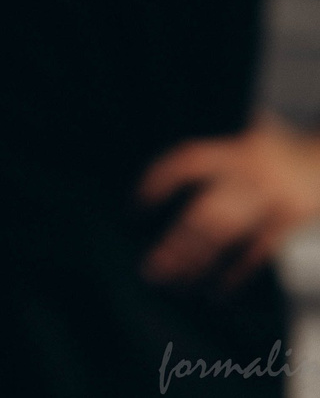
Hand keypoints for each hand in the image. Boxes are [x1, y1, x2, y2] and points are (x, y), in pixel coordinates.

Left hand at [139, 117, 319, 290]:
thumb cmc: (282, 152)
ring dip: (198, 260)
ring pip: (229, 236)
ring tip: (172, 281)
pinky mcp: (292, 220)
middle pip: (207, 213)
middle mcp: (254, 174)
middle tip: (151, 268)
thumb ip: (219, 159)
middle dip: (177, 243)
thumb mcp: (250, 141)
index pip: (190, 161)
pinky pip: (260, 250)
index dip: (160, 179)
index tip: (137, 204)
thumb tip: (163, 182)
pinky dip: (236, 271)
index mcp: (238, 150)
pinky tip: (214, 289)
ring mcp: (275, 199)